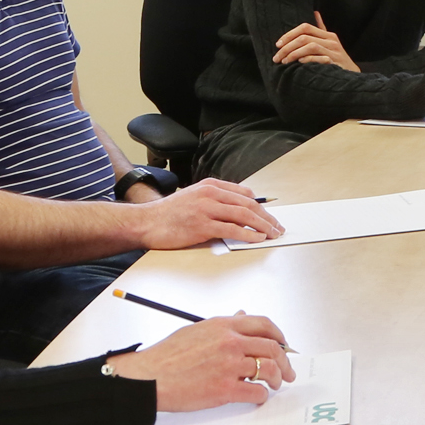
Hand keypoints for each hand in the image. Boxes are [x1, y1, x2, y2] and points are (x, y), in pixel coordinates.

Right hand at [109, 313, 293, 411]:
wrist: (149, 378)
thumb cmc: (167, 356)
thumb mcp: (197, 330)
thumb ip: (223, 325)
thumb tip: (242, 316)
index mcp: (224, 326)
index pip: (263, 325)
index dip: (279, 336)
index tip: (283, 345)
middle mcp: (230, 342)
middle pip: (272, 348)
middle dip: (285, 361)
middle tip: (288, 371)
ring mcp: (229, 366)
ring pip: (268, 370)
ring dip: (276, 379)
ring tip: (274, 384)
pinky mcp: (225, 389)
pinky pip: (256, 392)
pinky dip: (261, 396)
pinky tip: (258, 396)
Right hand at [126, 179, 286, 249]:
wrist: (146, 222)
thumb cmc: (169, 214)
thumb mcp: (193, 197)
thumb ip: (214, 200)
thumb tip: (238, 210)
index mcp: (210, 185)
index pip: (244, 194)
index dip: (261, 206)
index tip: (270, 216)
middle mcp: (210, 194)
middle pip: (248, 204)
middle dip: (266, 216)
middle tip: (277, 227)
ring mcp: (206, 209)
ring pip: (243, 215)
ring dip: (262, 226)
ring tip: (272, 234)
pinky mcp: (202, 226)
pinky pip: (232, 229)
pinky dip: (248, 234)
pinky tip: (257, 239)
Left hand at [273, 13, 354, 70]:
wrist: (351, 75)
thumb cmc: (337, 59)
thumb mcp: (330, 43)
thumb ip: (321, 29)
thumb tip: (315, 13)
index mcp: (328, 35)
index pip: (305, 27)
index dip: (289, 34)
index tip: (278, 44)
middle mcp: (331, 41)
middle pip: (304, 37)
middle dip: (287, 47)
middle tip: (277, 57)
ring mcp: (334, 52)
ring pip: (310, 46)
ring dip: (294, 54)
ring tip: (284, 62)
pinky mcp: (335, 63)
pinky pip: (318, 58)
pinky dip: (307, 59)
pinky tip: (299, 63)